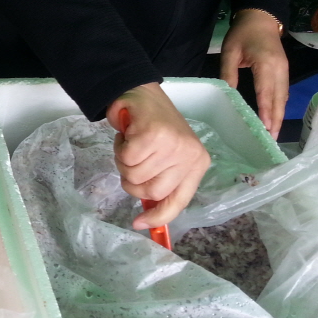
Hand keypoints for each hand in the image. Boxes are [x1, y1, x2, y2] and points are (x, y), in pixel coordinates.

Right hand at [106, 83, 210, 229]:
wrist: (141, 94)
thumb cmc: (152, 129)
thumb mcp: (165, 159)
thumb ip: (160, 183)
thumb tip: (144, 223)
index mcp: (197, 165)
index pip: (178, 201)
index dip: (158, 217)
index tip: (138, 224)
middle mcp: (189, 156)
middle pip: (151, 192)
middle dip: (132, 181)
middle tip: (131, 163)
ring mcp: (173, 145)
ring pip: (135, 175)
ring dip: (124, 163)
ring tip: (131, 145)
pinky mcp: (153, 135)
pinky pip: (127, 159)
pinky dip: (120, 149)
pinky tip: (127, 136)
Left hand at [220, 9, 288, 138]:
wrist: (260, 18)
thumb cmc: (242, 34)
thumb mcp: (229, 51)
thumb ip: (228, 72)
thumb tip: (227, 94)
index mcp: (265, 64)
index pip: (266, 92)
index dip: (266, 111)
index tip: (265, 127)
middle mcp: (279, 69)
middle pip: (278, 99)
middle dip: (275, 119)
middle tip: (270, 138)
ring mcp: (284, 70)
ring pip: (283, 97)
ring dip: (279, 115)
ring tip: (273, 132)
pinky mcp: (283, 70)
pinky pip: (283, 91)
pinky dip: (279, 105)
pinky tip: (274, 116)